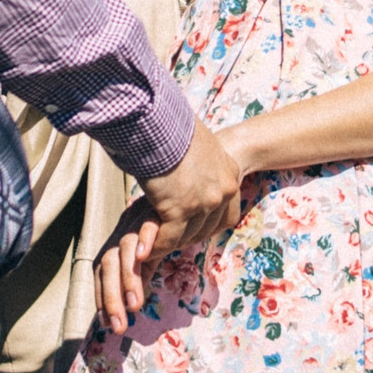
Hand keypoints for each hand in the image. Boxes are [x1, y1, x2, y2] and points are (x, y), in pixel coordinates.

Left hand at [94, 200, 159, 336]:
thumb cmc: (161, 227)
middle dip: (111, 297)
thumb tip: (131, 303)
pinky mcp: (157, 211)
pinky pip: (148, 226)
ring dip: (128, 278)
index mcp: (118, 245)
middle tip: (119, 326)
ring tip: (134, 304)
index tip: (110, 325)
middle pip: (108, 264)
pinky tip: (146, 256)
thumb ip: (139, 275)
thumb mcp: (148, 254)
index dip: (103, 299)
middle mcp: (123, 233)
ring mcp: (138, 222)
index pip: (102, 274)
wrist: (179, 192)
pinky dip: (146, 240)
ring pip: (125, 249)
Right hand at [137, 118, 242, 254]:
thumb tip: (188, 161)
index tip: (191, 230)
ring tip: (152, 249)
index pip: (227, 213)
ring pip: (187, 235)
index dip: (208, 225)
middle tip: (167, 241)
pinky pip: (169, 238)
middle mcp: (223, 189)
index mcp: (229, 171)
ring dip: (168, 243)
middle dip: (186, 237)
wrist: (158, 120)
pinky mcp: (181, 209)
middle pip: (207, 228)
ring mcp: (204, 201)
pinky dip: (154, 246)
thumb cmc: (169, 124)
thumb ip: (198, 160)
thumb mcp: (196, 142)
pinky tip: (143, 252)